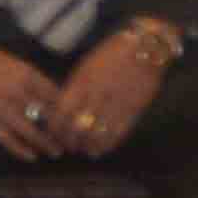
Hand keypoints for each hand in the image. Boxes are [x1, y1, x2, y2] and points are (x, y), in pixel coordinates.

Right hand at [0, 34, 67, 158]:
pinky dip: (20, 150)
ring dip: (46, 144)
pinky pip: (7, 139)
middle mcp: (18, 92)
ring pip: (31, 132)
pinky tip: (31, 157)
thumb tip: (49, 97)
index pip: (58, 97)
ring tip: (57, 152)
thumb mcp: (13, 62)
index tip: (79, 120)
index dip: (70, 111)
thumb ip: (31, 79)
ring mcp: (1, 107)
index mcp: (27, 75)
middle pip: (49, 117)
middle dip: (64, 131)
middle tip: (74, 141)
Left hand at [59, 21, 176, 154]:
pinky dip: (108, 144)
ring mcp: (117, 102)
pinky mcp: (135, 108)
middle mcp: (98, 93)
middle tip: (66, 146)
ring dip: (87, 145)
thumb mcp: (86, 67)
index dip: (55, 126)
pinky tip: (100, 150)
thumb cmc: (111, 55)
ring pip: (98, 132)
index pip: (62, 110)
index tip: (52, 134)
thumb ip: (75, 88)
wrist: (145, 47)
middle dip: (69, 139)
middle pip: (78, 124)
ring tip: (82, 150)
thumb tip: (62, 109)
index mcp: (82, 81)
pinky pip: (119, 131)